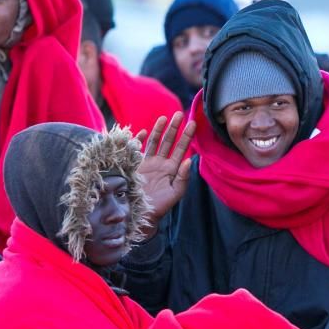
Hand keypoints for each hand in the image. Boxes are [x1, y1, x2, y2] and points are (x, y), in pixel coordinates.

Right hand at [135, 112, 195, 226]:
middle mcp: (161, 163)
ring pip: (154, 142)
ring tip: (164, 118)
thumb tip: (190, 160)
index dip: (187, 136)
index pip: (181, 148)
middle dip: (174, 128)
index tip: (193, 123)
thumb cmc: (160, 206)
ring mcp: (147, 163)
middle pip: (168, 141)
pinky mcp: (134, 166)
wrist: (141, 215)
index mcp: (172, 169)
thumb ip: (183, 177)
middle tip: (179, 113)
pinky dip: (138, 141)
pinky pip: (137, 150)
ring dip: (159, 130)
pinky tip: (142, 132)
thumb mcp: (175, 192)